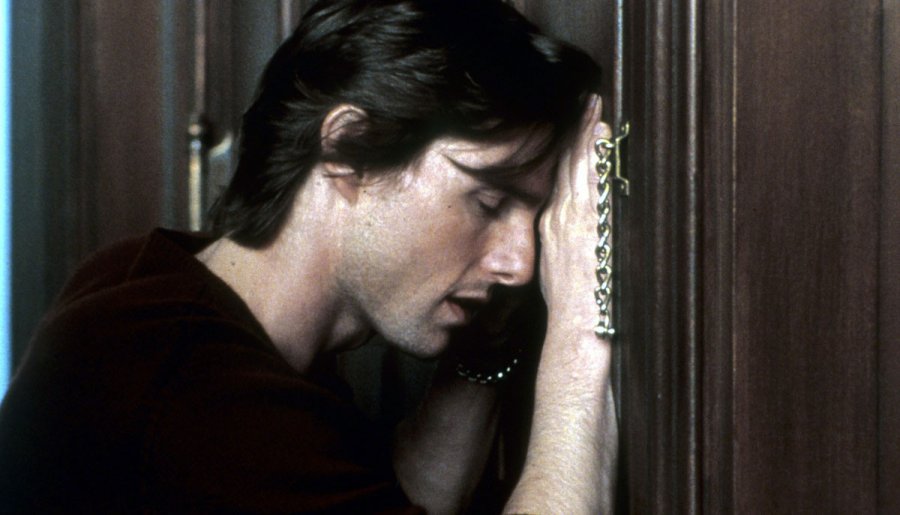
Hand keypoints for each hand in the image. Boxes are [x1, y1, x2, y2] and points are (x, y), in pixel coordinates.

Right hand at [538, 94, 611, 334]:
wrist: (575, 322)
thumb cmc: (572, 300)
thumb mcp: (560, 264)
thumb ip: (566, 238)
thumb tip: (573, 226)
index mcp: (552, 224)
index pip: (558, 177)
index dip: (567, 149)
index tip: (575, 126)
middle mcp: (559, 216)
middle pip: (566, 165)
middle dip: (576, 131)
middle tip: (586, 103)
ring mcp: (573, 218)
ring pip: (576, 167)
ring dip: (586, 136)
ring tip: (594, 109)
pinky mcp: (587, 223)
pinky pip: (589, 181)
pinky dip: (593, 157)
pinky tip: (599, 137)